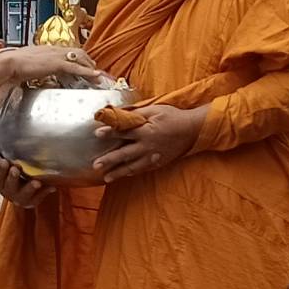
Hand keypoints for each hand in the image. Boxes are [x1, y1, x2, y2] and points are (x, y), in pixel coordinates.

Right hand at [0, 46, 101, 101]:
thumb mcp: (27, 64)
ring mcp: (56, 56)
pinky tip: (95, 75)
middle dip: (88, 60)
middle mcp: (54, 49)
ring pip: (80, 58)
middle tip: (95, 69)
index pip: (67, 50)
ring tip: (98, 75)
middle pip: (77, 52)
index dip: (77, 56)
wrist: (9, 64)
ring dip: (90, 66)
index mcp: (47, 49)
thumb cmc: (13, 65)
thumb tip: (32, 73)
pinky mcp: (57, 64)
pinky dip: (87, 71)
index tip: (83, 63)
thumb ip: (34, 67)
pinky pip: (76, 67)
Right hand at [0, 160, 55, 208]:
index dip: (0, 171)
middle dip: (12, 178)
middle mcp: (10, 193)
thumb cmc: (13, 179)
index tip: (4, 162)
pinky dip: (45, 192)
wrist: (24, 196)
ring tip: (36, 182)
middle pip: (10, 187)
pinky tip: (51, 186)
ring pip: (25, 195)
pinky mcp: (34, 202)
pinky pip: (40, 198)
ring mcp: (22, 199)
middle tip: (16, 169)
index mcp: (1, 184)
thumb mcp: (3, 170)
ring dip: (30, 188)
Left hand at [92, 104, 207, 182]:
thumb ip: (137, 114)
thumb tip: (120, 114)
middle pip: (124, 154)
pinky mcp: (157, 162)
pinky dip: (131, 172)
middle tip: (95, 165)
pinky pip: (142, 169)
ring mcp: (152, 156)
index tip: (97, 134)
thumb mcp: (155, 110)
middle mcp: (147, 146)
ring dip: (118, 172)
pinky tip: (123, 175)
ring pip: (132, 166)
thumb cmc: (172, 117)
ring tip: (106, 178)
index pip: (124, 132)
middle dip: (109, 160)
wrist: (192, 130)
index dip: (109, 133)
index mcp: (145, 131)